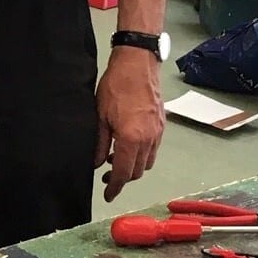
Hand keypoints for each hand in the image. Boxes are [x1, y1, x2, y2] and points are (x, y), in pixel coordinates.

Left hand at [94, 47, 164, 201]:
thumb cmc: (116, 85)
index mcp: (131, 138)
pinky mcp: (162, 125)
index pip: (123, 173)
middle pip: (137, 172)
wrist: (138, 63)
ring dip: (133, 166)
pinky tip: (129, 145)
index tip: (108, 195)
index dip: (115, 187)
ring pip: (147, 162)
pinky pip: (153, 149)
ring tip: (116, 158)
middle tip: (107, 176)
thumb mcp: (100, 115)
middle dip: (122, 178)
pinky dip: (142, 155)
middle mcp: (148, 139)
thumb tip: (96, 164)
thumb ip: (99, 143)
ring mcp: (158, 133)